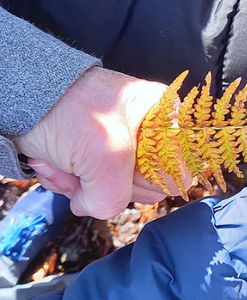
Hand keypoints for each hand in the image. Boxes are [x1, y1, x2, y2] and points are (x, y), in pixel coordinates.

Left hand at [13, 67, 180, 218]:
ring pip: (112, 187)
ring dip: (79, 185)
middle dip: (103, 185)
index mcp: (167, 117)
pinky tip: (51, 163)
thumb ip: (115, 197)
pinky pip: (90, 181)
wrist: (17, 91)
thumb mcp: (105, 158)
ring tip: (57, 164)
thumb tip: (95, 207)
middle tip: (79, 170)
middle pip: (142, 184)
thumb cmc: (67, 110)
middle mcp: (149, 128)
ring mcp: (121, 139)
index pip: (176, 172)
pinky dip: (67, 179)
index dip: (145, 183)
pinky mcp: (94, 148)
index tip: (119, 173)